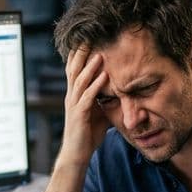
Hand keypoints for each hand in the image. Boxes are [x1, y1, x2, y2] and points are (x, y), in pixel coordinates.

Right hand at [58, 47, 110, 165]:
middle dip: (81, 53)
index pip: (74, 70)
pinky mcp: (79, 115)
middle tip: (88, 37)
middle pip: (74, 70)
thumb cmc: (87, 135)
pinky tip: (104, 75)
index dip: (78, 54)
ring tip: (100, 53)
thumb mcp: (99, 113)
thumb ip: (105, 101)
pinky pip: (88, 97)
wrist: (76, 155)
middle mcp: (71, 96)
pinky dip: (96, 85)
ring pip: (80, 80)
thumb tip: (120, 93)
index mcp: (74, 95)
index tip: (85, 38)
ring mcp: (74, 105)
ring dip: (90, 66)